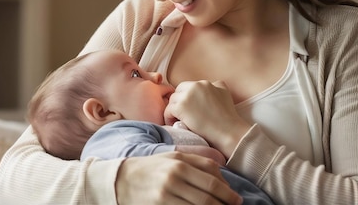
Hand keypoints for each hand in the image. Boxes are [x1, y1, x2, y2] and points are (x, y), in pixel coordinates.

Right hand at [116, 152, 241, 204]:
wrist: (120, 179)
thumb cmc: (151, 168)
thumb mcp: (172, 158)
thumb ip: (197, 162)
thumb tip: (222, 177)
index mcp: (180, 162)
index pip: (212, 178)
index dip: (228, 192)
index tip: (236, 200)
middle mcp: (174, 177)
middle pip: (208, 195)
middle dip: (225, 204)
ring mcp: (166, 193)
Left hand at [164, 80, 251, 155]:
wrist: (228, 131)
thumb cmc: (228, 117)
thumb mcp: (225, 93)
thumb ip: (216, 86)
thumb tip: (211, 86)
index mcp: (205, 83)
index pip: (188, 87)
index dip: (187, 98)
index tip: (189, 109)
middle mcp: (195, 85)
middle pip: (178, 92)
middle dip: (178, 102)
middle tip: (181, 114)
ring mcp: (187, 95)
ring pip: (172, 101)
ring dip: (173, 110)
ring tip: (177, 120)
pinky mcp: (181, 107)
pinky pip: (168, 110)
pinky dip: (169, 118)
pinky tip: (174, 124)